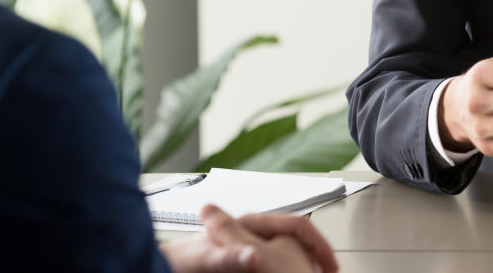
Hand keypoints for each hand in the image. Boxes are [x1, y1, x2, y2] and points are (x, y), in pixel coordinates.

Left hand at [160, 205, 337, 272]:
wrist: (163, 265)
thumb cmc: (179, 262)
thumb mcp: (205, 261)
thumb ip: (230, 257)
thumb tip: (253, 255)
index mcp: (250, 224)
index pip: (297, 225)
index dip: (317, 245)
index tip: (329, 266)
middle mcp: (252, 232)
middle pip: (296, 239)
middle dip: (313, 257)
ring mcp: (248, 247)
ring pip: (286, 252)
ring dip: (300, 265)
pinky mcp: (244, 261)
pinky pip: (272, 262)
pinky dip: (284, 268)